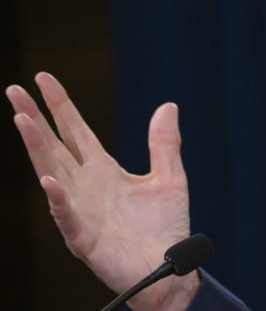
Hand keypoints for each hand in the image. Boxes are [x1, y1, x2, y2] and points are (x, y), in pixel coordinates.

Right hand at [7, 73, 198, 310]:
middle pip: (54, 145)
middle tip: (14, 90)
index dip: (60, 105)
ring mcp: (81, 210)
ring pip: (52, 172)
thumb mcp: (170, 177)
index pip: (75, 130)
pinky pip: (66, 215)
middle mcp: (86, 185)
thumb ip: (164, 144)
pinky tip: (49, 179)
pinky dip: (58, 197)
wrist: (170, 267)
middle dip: (34, 118)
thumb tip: (168, 105)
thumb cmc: (165, 227)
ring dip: (37, 148)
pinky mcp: (84, 237)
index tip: (43, 78)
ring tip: (23, 120)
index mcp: (103, 170)